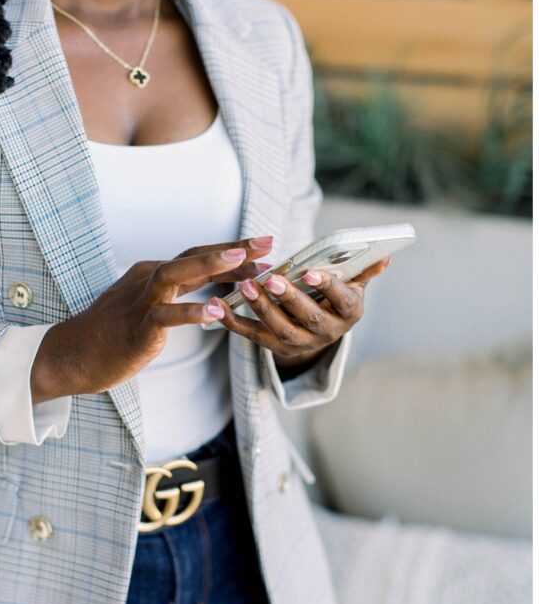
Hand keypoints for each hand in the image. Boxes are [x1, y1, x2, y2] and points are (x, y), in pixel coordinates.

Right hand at [30, 236, 274, 400]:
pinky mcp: (138, 326)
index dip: (232, 251)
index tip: (264, 247)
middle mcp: (149, 279)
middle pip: (194, 256)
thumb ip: (177, 295)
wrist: (74, 354)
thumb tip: (212, 293)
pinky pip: (167, 315)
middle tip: (267, 244)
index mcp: (154, 274)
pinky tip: (217, 312)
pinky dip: (192, 311)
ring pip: (177, 274)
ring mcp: (142, 301)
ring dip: (211, 266)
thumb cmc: (113, 333)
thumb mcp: (148, 306)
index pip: (198, 255)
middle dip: (232, 249)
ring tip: (244, 264)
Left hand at [205, 256, 391, 367]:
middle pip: (308, 319)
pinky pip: (253, 336)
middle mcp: (327, 333)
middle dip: (289, 299)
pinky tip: (217, 307)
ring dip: (261, 309)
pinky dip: (233, 323)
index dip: (326, 288)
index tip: (309, 273)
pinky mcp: (276, 348)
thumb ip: (363, 270)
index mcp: (348, 313)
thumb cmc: (334, 299)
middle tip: (272, 280)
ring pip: (280, 330)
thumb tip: (385, 256)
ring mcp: (300, 344)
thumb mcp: (352, 286)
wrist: (319, 333)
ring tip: (245, 286)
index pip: (341, 300)